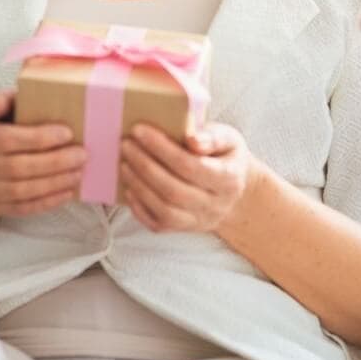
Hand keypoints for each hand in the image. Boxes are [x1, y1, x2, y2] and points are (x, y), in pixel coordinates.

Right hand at [0, 91, 86, 219]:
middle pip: (18, 167)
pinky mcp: (1, 206)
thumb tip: (2, 101)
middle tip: (81, 155)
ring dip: (55, 182)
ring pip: (23, 190)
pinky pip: (25, 208)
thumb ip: (0, 101)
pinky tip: (68, 191)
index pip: (7, 139)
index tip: (67, 133)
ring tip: (79, 172)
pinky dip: (48, 202)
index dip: (37, 138)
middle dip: (54, 162)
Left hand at [119, 122, 253, 234]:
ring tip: (124, 163)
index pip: (190, 166)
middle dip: (144, 166)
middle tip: (126, 144)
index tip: (139, 130)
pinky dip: (140, 207)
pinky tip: (129, 187)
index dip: (162, 149)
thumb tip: (192, 139)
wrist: (236, 192)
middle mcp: (215, 205)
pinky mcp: (185, 229)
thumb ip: (213, 137)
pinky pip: (159, 224)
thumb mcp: (229, 140)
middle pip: (174, 190)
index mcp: (229, 179)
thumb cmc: (226, 158)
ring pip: (165, 210)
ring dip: (139, 185)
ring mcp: (200, 221)